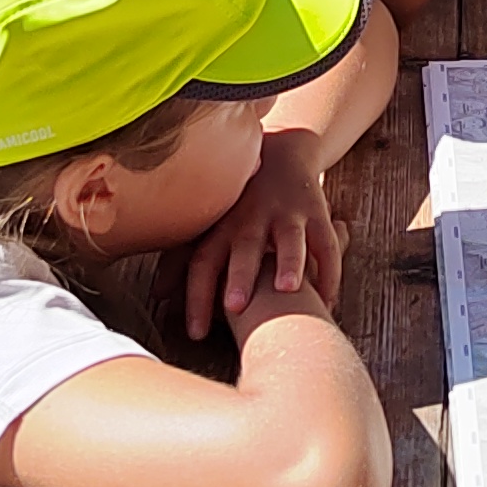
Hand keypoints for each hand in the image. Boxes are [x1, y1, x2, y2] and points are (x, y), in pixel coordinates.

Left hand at [178, 131, 342, 341]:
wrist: (284, 153)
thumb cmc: (238, 204)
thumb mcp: (210, 225)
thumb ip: (182, 259)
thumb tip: (158, 296)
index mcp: (222, 227)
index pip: (203, 261)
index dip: (197, 296)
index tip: (195, 333)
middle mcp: (252, 220)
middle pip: (244, 248)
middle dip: (240, 276)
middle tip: (234, 306)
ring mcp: (286, 215)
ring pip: (289, 239)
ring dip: (288, 262)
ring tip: (288, 288)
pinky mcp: (316, 214)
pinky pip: (326, 245)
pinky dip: (329, 273)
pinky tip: (328, 302)